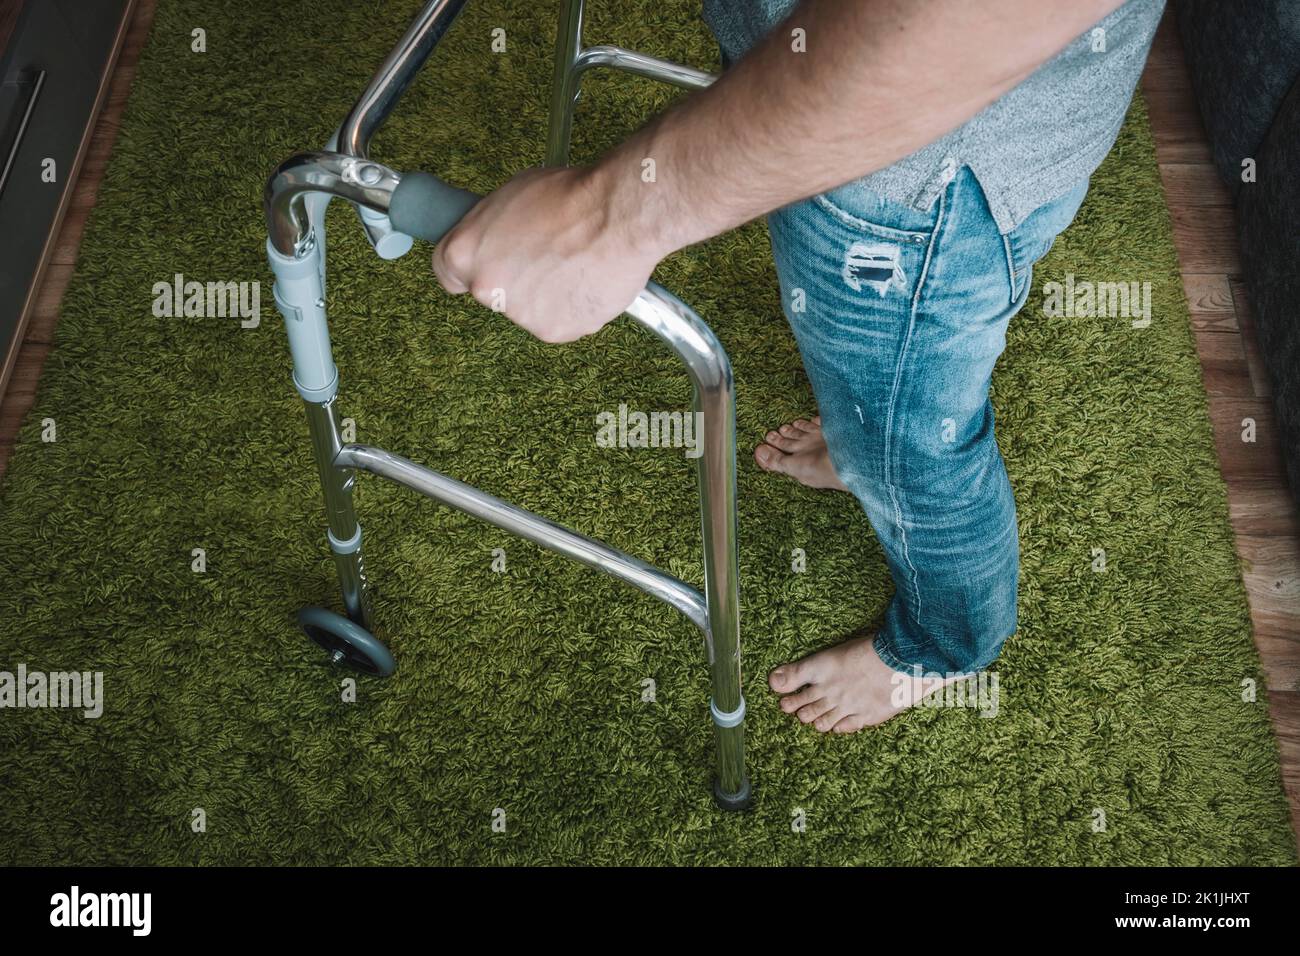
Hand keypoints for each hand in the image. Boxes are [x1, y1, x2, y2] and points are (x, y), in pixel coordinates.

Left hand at [431, 165, 664, 343]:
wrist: (616, 215)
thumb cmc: (569, 196)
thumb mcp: (511, 196)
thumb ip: (492, 228)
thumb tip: (496, 239)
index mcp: (465, 253)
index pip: (447, 273)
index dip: (470, 266)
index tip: (486, 264)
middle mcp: (486, 290)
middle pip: (492, 292)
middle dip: (514, 278)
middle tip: (544, 255)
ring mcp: (520, 315)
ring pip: (530, 309)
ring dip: (547, 294)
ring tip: (575, 264)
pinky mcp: (555, 330)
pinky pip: (561, 320)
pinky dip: (573, 307)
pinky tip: (587, 280)